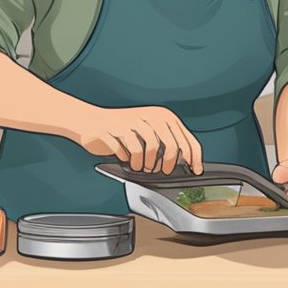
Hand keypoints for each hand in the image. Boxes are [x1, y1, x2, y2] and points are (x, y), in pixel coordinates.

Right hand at [74, 105, 202, 174]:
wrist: (91, 121)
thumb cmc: (122, 129)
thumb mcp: (149, 130)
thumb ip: (166, 140)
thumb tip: (185, 160)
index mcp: (162, 116)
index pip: (186, 138)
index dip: (194, 156)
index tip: (195, 169)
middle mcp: (150, 116)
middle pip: (171, 145)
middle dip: (169, 163)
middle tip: (163, 171)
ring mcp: (134, 122)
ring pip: (152, 148)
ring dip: (149, 163)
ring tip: (144, 167)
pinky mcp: (118, 129)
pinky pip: (132, 150)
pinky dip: (132, 160)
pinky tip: (129, 161)